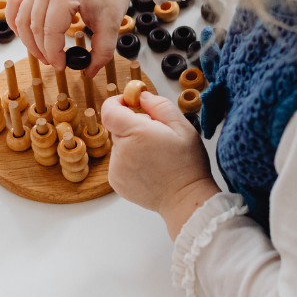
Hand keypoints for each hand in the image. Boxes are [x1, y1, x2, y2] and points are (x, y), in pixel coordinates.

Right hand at [6, 0, 156, 72]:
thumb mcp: (111, 26)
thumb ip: (101, 52)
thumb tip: (88, 71)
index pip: (50, 32)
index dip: (53, 54)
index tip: (61, 66)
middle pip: (34, 27)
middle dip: (42, 50)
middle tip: (54, 63)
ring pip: (22, 18)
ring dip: (28, 40)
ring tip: (43, 54)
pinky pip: (16, 3)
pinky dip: (15, 20)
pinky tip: (23, 35)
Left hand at [102, 91, 217, 239]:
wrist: (185, 199)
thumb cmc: (187, 164)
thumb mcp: (182, 126)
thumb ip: (159, 105)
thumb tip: (142, 97)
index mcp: (136, 133)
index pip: (109, 110)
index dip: (117, 102)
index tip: (130, 103)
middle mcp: (121, 151)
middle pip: (117, 128)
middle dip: (133, 127)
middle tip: (156, 136)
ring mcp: (116, 168)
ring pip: (119, 146)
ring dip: (132, 145)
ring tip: (155, 157)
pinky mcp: (116, 182)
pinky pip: (119, 162)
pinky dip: (130, 161)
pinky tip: (149, 169)